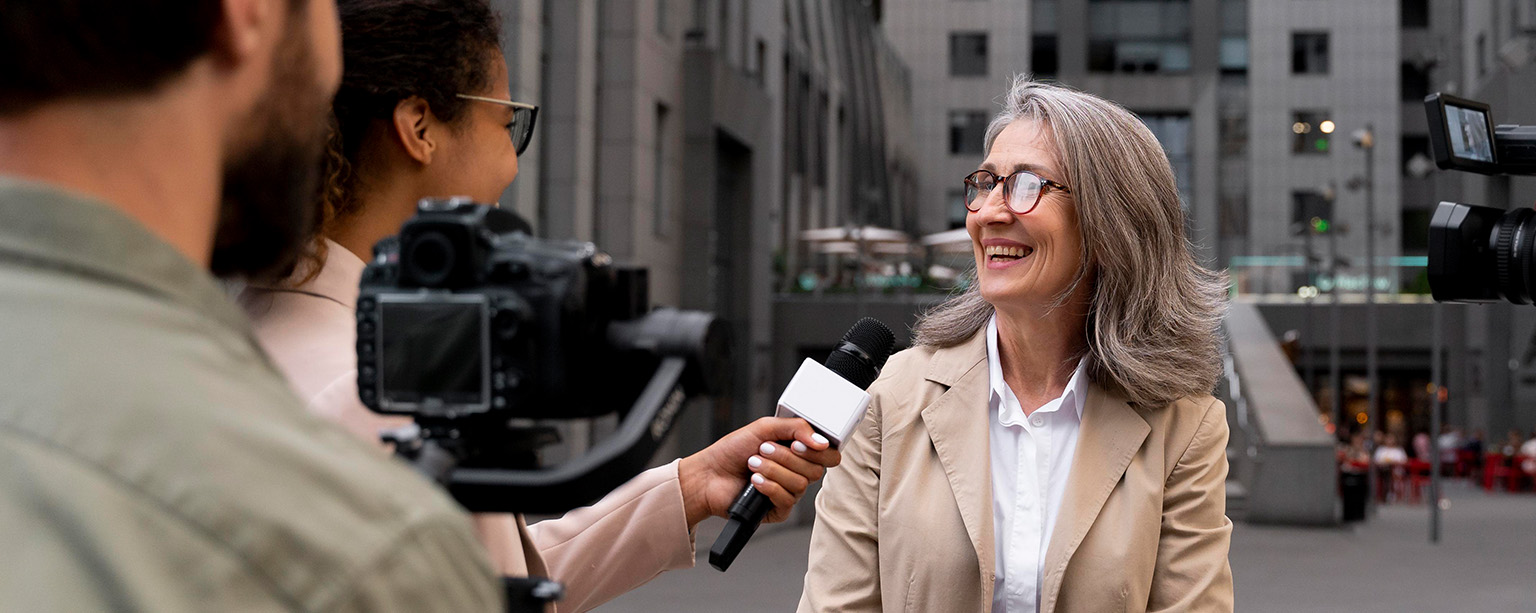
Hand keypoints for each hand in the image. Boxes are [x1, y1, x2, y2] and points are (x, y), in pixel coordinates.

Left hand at [677, 417, 841, 527]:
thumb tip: (820, 441)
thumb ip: (796, 427)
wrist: (708, 475)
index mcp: (798, 452)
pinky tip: (754, 482)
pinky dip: (769, 487)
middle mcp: (796, 472)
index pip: (828, 455)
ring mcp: (788, 492)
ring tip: (753, 464)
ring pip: (800, 484)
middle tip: (765, 449)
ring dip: (773, 470)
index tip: (798, 444)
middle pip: (815, 470)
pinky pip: (787, 500)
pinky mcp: (777, 510)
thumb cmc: (732, 451)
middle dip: (787, 457)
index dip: (819, 451)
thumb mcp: (764, 427)